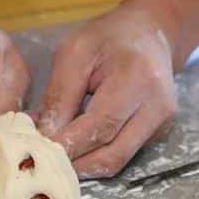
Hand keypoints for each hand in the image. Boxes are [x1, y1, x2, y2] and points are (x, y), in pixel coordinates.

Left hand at [36, 6, 176, 178]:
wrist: (149, 33)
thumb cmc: (108, 36)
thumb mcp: (74, 52)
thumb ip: (59, 95)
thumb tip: (43, 137)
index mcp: (137, 77)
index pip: (101, 125)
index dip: (68, 145)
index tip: (36, 151)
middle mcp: (157, 106)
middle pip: (111, 154)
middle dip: (73, 163)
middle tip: (39, 162)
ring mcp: (161, 124)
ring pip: (117, 162)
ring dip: (82, 166)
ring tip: (52, 157)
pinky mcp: (157, 134)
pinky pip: (121, 156)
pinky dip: (93, 157)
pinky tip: (73, 147)